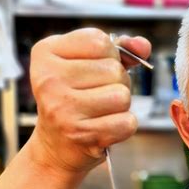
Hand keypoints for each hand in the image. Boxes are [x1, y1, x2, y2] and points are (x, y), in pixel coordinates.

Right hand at [28, 28, 150, 174]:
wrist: (56, 146)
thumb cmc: (74, 99)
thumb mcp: (86, 64)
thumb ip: (117, 50)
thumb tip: (143, 46)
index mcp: (45, 53)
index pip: (100, 41)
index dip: (110, 56)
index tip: (93, 71)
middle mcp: (49, 80)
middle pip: (114, 70)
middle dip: (116, 83)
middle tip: (96, 96)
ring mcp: (64, 109)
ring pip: (122, 96)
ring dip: (120, 105)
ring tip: (101, 111)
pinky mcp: (82, 135)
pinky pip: (127, 122)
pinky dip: (124, 126)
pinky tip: (105, 127)